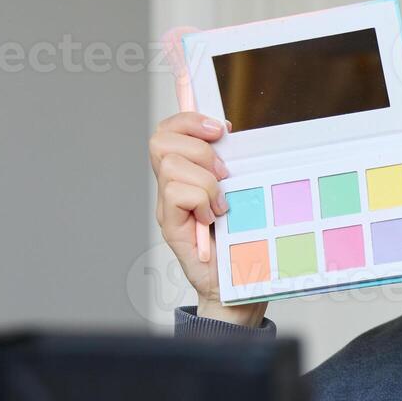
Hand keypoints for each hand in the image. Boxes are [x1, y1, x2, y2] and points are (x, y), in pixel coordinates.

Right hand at [149, 112, 267, 326]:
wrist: (236, 282)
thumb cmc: (240, 238)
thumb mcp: (239, 191)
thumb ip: (228, 164)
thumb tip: (228, 133)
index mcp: (185, 172)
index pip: (169, 130)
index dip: (189, 119)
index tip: (222, 129)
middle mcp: (169, 185)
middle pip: (161, 139)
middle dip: (199, 149)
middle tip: (223, 176)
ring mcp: (166, 205)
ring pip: (173, 165)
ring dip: (205, 182)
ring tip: (220, 204)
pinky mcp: (168, 225)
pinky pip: (177, 192)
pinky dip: (201, 201)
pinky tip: (213, 219)